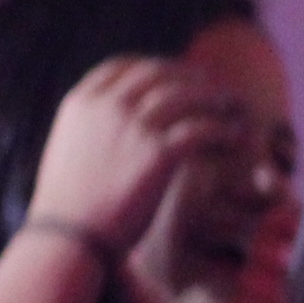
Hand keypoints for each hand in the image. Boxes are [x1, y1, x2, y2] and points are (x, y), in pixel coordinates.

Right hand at [26, 55, 249, 256]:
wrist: (70, 237)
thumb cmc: (71, 205)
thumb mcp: (69, 150)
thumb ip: (92, 127)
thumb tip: (113, 118)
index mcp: (81, 102)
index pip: (125, 65)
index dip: (157, 66)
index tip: (178, 76)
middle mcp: (106, 106)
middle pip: (159, 72)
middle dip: (191, 77)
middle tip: (215, 90)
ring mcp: (132, 126)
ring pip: (186, 94)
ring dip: (214, 98)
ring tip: (233, 108)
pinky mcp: (157, 152)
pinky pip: (202, 127)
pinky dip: (223, 129)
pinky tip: (234, 137)